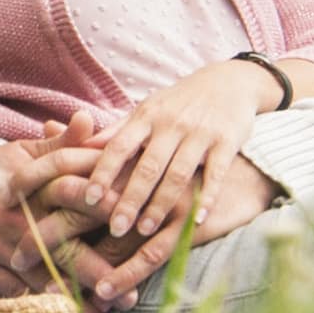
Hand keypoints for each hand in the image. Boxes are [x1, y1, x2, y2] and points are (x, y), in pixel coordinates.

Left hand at [71, 60, 286, 248]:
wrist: (230, 82)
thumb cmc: (179, 103)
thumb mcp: (148, 109)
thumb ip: (119, 131)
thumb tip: (83, 148)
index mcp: (147, 116)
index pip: (120, 146)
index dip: (104, 172)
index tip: (89, 198)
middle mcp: (172, 124)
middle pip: (148, 166)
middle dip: (130, 199)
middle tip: (116, 228)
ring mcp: (201, 133)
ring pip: (178, 174)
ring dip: (161, 204)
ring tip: (145, 230)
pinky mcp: (227, 141)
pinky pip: (216, 174)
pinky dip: (207, 197)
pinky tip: (197, 220)